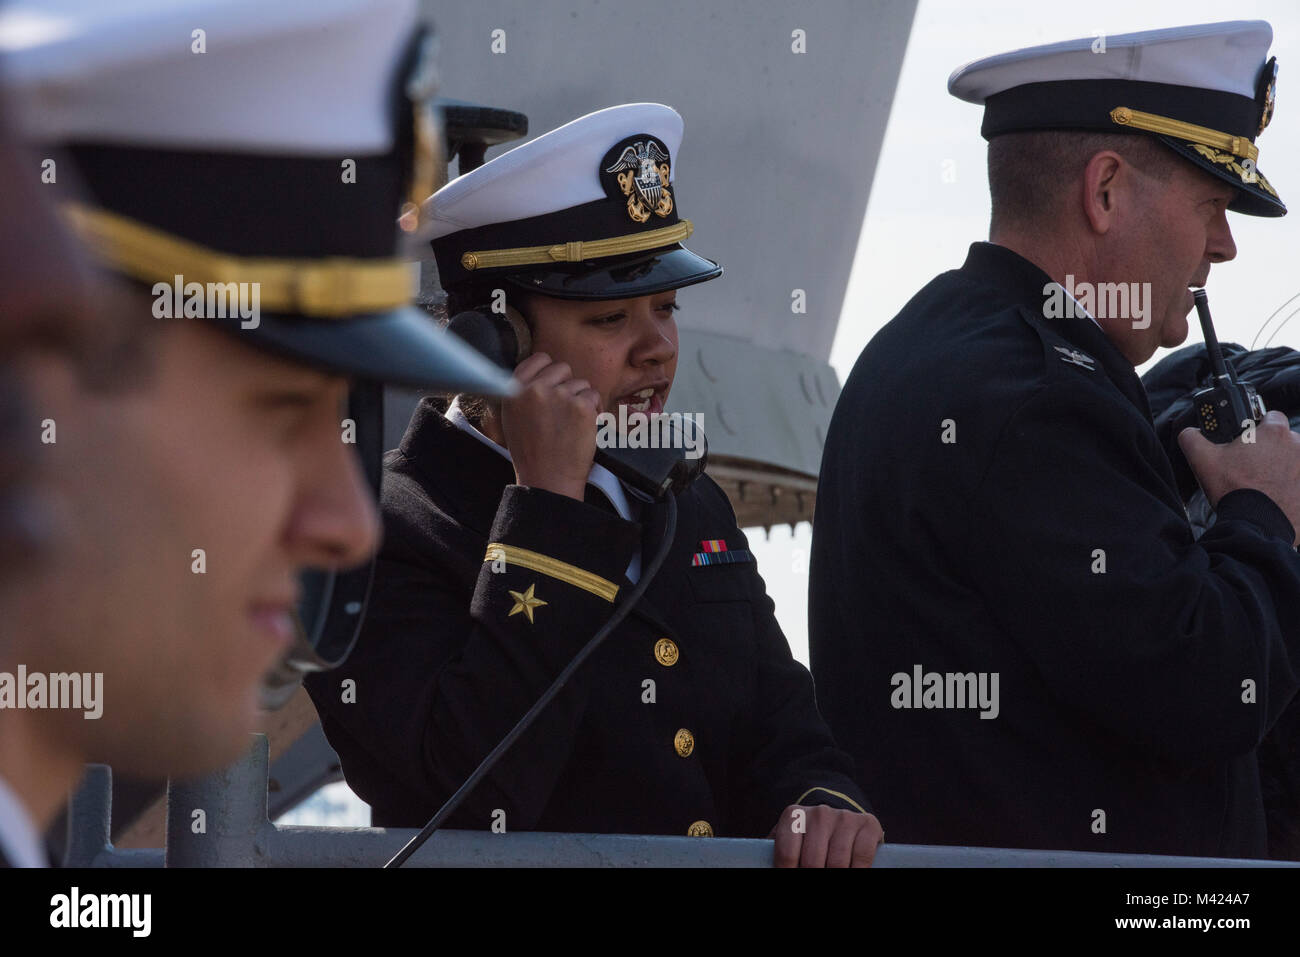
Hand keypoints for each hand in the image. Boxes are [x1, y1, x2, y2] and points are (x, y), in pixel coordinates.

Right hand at [499, 352, 601, 500]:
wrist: (547, 479)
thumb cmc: (531, 452)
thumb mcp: (512, 417)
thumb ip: (522, 391)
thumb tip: (538, 373)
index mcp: (515, 389)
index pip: (539, 358)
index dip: (549, 370)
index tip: (553, 385)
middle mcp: (536, 388)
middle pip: (563, 368)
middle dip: (566, 385)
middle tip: (562, 411)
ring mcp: (560, 396)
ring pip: (580, 383)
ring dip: (580, 399)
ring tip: (570, 424)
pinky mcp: (581, 406)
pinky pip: (594, 396)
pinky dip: (593, 409)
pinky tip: (583, 427)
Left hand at [768, 804, 883, 867]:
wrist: (839, 821)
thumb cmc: (808, 841)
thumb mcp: (790, 843)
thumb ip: (780, 855)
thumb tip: (762, 867)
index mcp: (793, 816)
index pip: (786, 856)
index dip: (787, 872)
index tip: (791, 876)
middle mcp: (819, 813)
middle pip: (812, 863)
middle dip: (812, 875)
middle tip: (811, 876)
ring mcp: (844, 817)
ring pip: (837, 864)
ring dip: (834, 874)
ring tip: (829, 873)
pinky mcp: (867, 824)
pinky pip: (861, 859)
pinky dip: (857, 871)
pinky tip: (849, 871)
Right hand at [1179, 411, 1299, 542]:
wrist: (1257, 524)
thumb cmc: (1234, 489)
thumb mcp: (1203, 460)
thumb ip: (1192, 438)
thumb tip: (1189, 432)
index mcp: (1274, 432)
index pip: (1272, 417)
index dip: (1258, 427)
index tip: (1249, 441)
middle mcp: (1297, 446)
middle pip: (1284, 441)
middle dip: (1270, 451)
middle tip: (1251, 467)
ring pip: (1293, 461)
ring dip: (1282, 469)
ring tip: (1263, 485)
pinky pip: (1297, 482)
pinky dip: (1290, 487)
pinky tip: (1275, 496)